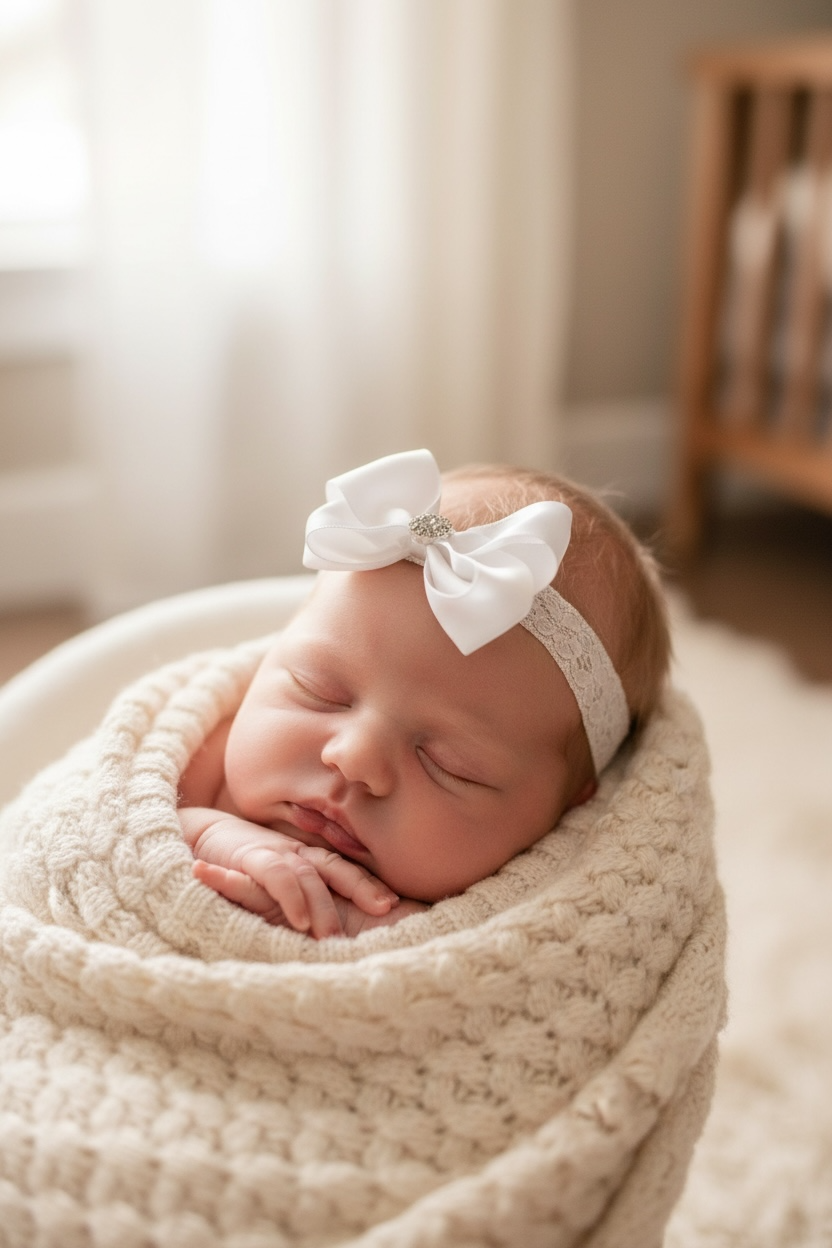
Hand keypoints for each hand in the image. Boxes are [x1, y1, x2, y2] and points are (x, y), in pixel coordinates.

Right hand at [193, 858, 428, 936]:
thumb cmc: (245, 864)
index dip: (370, 884)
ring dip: (324, 908)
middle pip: (337, 868)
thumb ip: (304, 893)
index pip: (346, 870)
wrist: (200, 837)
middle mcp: (298, 854)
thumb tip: (334, 925)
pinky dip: (290, 897)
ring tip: (335, 938)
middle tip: (388, 912)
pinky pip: (276, 877)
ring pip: (309, 877)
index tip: (395, 904)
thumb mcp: (279, 876)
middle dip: (363, 888)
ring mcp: (276, 854)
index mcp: (308, 860)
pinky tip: (298, 922)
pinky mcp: (251, 859)